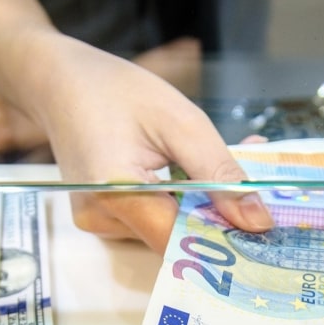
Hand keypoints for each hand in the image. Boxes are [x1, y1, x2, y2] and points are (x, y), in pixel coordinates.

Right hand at [32, 36, 272, 253]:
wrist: (59, 82)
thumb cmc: (114, 91)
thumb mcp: (180, 121)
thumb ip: (219, 173)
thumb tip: (257, 221)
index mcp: (116, 194)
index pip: (182, 242)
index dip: (226, 238)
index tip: (264, 228)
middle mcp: (104, 219)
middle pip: (178, 238)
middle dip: (219, 212)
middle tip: (255, 176)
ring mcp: (101, 222)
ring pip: (169, 228)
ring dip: (202, 201)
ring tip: (221, 156)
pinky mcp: (105, 217)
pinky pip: (153, 218)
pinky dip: (180, 198)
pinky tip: (189, 166)